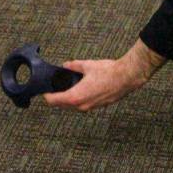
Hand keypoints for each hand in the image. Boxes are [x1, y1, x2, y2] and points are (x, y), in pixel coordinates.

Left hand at [43, 40, 165, 111]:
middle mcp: (82, 105)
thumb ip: (74, 66)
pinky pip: (84, 104)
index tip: (45, 91)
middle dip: (58, 96)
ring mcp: (91, 107)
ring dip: (70, 97)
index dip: (47, 95)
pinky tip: (83, 87)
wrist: (127, 77)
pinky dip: (80, 97)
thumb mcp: (87, 65)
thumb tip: (67, 65)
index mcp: (75, 96)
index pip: (54, 101)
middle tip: (56, 86)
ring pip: (74, 105)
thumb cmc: (108, 72)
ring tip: (70, 85)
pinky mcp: (99, 105)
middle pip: (63, 105)